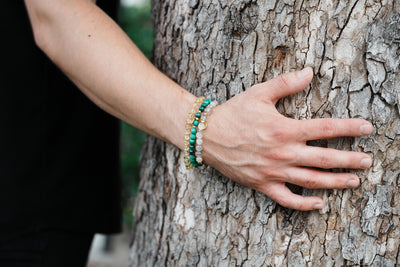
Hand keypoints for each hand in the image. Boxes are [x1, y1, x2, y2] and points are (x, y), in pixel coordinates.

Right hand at [203, 67, 372, 210]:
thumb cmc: (233, 113)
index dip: (349, 128)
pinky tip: (319, 204)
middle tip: (368, 160)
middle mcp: (283, 153)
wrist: (207, 135)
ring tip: (355, 181)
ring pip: (311, 181)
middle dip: (350, 160)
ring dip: (336, 182)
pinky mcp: (262, 184)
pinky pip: (286, 199)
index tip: (367, 128)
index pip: (325, 129)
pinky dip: (304, 204)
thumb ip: (286, 83)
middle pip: (325, 159)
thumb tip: (309, 71)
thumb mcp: (259, 93)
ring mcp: (273, 172)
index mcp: (285, 129)